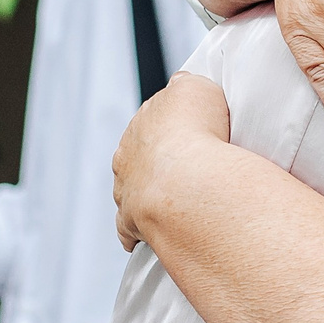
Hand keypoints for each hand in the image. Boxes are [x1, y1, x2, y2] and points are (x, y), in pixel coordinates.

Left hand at [112, 73, 232, 249]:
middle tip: (182, 169)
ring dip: (144, 193)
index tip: (186, 134)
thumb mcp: (197, 88)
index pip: (152, 120)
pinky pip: (127, 228)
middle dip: (153, 160)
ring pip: (128, 189)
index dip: (170, 127)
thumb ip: (186, 84)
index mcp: (143, 122)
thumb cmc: (195, 133)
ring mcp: (126, 188)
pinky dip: (132, 233)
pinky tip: (141, 238)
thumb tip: (182, 84)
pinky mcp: (131, 221)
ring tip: (167, 201)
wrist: (186, 181)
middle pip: (136, 155)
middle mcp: (127, 154)